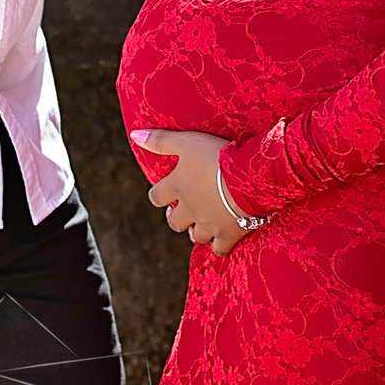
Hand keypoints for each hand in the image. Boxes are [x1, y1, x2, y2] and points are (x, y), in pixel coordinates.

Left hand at [135, 128, 251, 254]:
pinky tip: (223, 238)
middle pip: (174, 222)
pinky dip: (219, 245)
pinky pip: (219, 248)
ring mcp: (208, 224)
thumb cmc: (217, 156)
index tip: (166, 194)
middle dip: (176, 217)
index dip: (159, 196)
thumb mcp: (187, 141)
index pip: (156, 197)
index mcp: (177, 187)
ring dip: (196, 231)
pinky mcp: (227, 234)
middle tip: (184, 211)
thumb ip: (160, 140)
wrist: (248, 177)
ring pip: (195, 236)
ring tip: (203, 223)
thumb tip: (135, 135)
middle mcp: (189, 209)